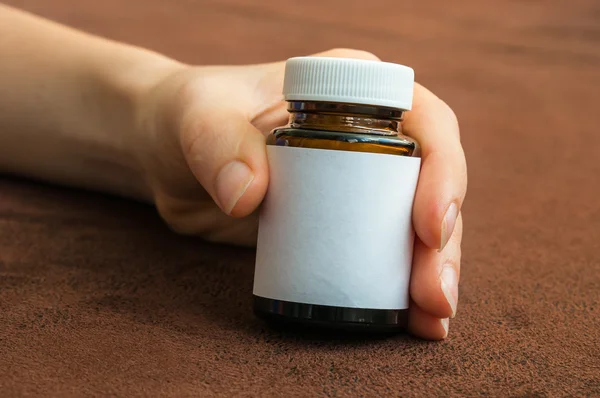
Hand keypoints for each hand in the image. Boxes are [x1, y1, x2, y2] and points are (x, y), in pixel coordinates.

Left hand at [135, 48, 466, 339]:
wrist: (170, 155)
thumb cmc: (191, 118)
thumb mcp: (199, 120)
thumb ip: (217, 145)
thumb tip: (248, 197)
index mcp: (353, 89)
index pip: (426, 122)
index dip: (443, 172)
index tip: (428, 225)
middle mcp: (369, 133)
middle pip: (432, 185)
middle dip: (442, 242)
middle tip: (434, 292)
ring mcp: (358, 182)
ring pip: (417, 225)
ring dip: (432, 272)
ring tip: (432, 317)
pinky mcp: (340, 222)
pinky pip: (385, 252)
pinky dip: (403, 287)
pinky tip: (415, 321)